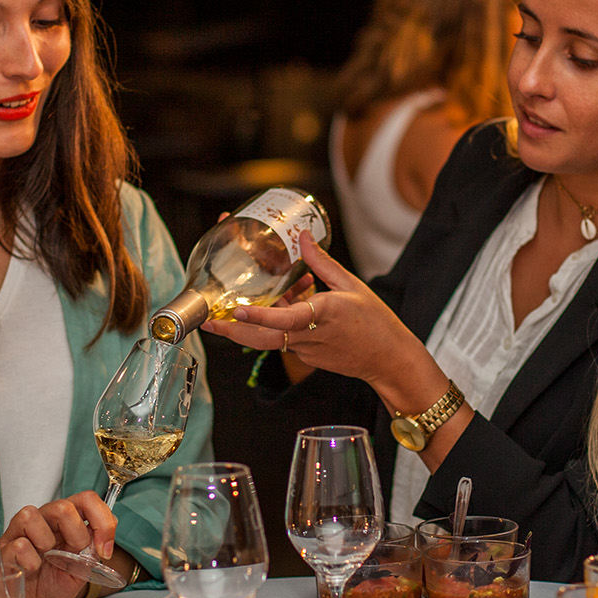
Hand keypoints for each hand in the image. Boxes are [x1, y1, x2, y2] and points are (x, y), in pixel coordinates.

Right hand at [0, 492, 118, 597]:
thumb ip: (91, 552)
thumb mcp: (79, 570)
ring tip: (46, 560)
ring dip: (46, 541)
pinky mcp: (3, 550)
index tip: (105, 548)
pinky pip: (19, 544)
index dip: (102, 520)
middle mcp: (42, 521)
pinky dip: (30, 561)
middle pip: (63, 506)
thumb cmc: (50, 586)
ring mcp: (19, 533)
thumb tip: (102, 539)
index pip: (86, 500)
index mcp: (63, 523)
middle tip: (75, 554)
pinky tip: (31, 570)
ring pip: (30, 514)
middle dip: (77, 534)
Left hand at [201, 231, 442, 409]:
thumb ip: (322, 263)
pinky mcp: (308, 355)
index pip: (284, 319)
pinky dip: (277, 323)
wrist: (389, 360)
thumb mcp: (351, 285)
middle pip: (262, 339)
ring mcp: (307, 350)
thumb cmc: (375, 322)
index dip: (257, 315)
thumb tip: (301, 237)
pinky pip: (286, 338)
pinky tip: (284, 304)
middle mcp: (310, 336)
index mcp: (323, 315)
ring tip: (231, 311)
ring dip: (251, 325)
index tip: (236, 309)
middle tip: (208, 320)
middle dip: (232, 332)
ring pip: (270, 338)